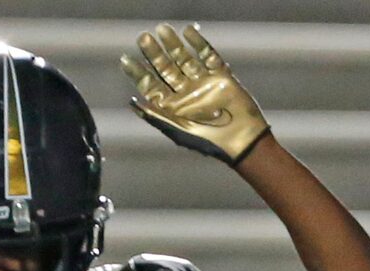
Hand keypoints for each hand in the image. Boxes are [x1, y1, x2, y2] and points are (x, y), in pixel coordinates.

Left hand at [123, 24, 269, 165]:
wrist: (243, 140)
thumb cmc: (209, 142)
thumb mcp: (178, 131)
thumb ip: (155, 116)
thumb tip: (132, 103)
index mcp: (173, 107)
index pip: (151, 85)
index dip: (138, 72)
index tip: (126, 59)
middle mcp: (186, 93)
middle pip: (165, 68)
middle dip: (154, 53)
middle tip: (143, 38)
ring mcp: (203, 83)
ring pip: (184, 58)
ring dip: (173, 44)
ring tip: (162, 29)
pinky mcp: (221, 76)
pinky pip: (208, 55)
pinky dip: (199, 43)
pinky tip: (188, 32)